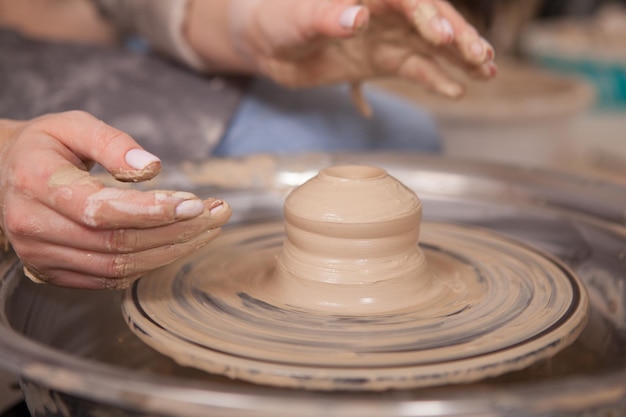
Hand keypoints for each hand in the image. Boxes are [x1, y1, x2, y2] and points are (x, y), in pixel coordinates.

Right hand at [0, 111, 230, 288]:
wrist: (7, 173)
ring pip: (118, 267)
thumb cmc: (46, 146)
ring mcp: (41, 256)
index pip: (101, 210)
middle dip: (175, 232)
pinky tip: (177, 244)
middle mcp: (33, 226)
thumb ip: (112, 142)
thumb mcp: (74, 125)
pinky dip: (149, 263)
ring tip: (207, 229)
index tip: (194, 204)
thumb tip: (151, 167)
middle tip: (215, 215)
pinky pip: (110, 278)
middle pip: (117, 243)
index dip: (152, 212)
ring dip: (171, 250)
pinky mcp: (54, 272)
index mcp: (36, 183)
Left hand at [187, 0, 495, 96]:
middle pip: (430, 21)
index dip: (429, 16)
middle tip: (483, 57)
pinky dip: (434, 80)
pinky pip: (413, 70)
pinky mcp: (380, 61)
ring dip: (458, 59)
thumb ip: (326, 16)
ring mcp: (384, 37)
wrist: (266, 44)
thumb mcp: (295, 19)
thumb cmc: (276, 20)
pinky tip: (457, 90)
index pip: (406, 0)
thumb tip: (359, 17)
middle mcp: (383, 12)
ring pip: (430, 47)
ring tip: (486, 72)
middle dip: (459, 37)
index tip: (445, 37)